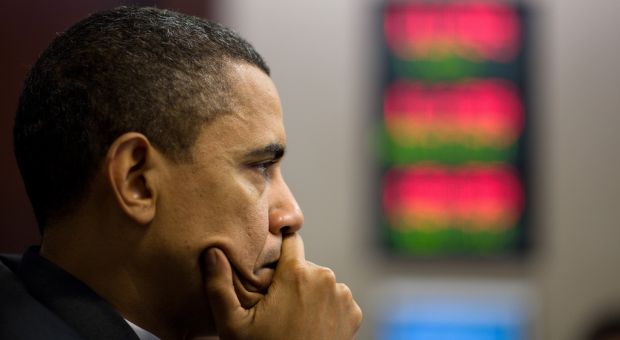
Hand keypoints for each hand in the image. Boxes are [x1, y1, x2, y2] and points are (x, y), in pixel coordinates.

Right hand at [203, 233, 362, 339]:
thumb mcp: (233, 325)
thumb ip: (220, 286)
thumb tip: (213, 252)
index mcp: (297, 273)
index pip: (290, 240)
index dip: (279, 246)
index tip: (270, 258)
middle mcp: (324, 277)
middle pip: (303, 266)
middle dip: (291, 279)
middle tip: (275, 305)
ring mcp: (343, 296)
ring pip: (320, 283)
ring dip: (309, 293)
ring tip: (292, 317)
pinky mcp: (354, 312)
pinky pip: (336, 299)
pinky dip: (326, 308)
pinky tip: (310, 325)